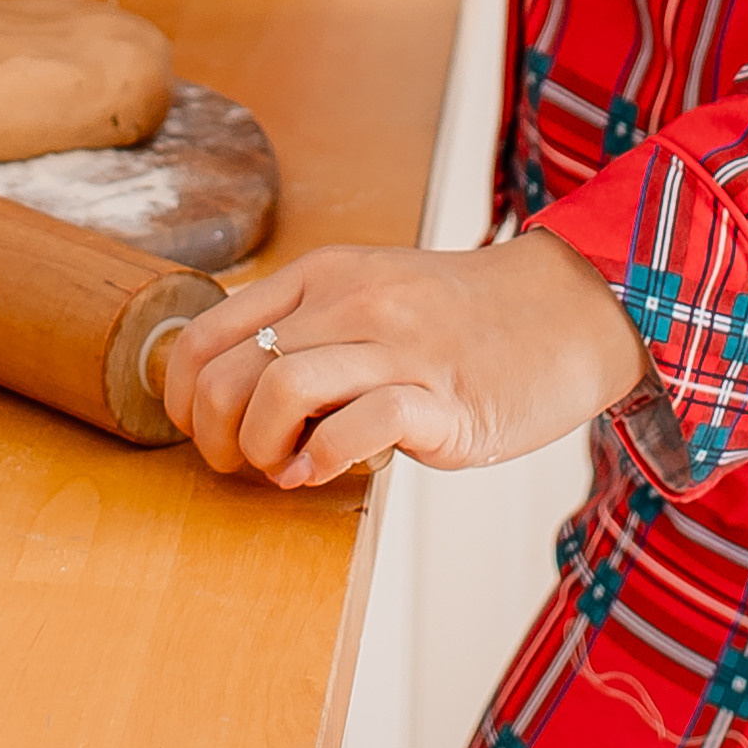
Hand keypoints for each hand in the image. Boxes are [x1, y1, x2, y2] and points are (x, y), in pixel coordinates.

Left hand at [163, 233, 649, 490]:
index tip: (195, 427)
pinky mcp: (441, 399)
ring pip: (279, 391)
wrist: (567, 311)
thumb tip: (225, 388)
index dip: (180, 394)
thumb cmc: (458, 319)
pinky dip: (320, 461)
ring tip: (281, 467)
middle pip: (231, 372)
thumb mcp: (367, 293)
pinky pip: (355, 428)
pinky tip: (323, 473)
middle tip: (238, 461)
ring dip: (260, 449)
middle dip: (213, 435)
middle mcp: (351, 302)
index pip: (207, 331)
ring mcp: (398, 349)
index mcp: (322, 274)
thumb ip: (302, 325)